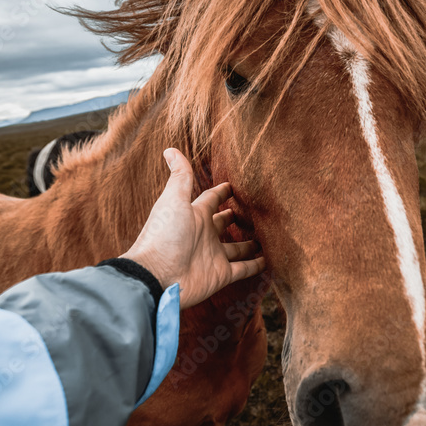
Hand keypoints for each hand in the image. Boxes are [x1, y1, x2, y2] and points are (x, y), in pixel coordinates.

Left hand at [122, 148, 265, 307]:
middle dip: (237, 217)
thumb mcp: (174, 200)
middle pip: (224, 224)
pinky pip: (243, 269)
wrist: (156, 276)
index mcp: (194, 215)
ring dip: (251, 243)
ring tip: (268, 236)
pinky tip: (270, 260)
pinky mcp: (221, 275)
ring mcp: (214, 256)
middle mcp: (205, 235)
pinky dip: (256, 265)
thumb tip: (170, 149)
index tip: (234, 185)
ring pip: (237, 248)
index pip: (211, 200)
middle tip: (255, 212)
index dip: (222, 192)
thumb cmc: (163, 235)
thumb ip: (180, 177)